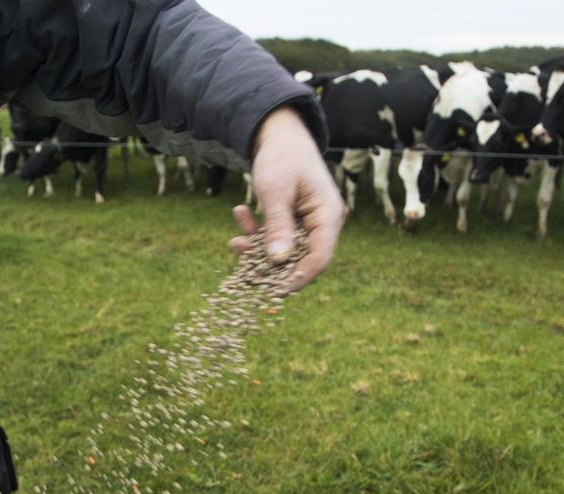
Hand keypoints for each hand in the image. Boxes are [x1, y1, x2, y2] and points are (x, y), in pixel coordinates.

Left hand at [231, 106, 344, 293]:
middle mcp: (322, 222)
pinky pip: (276, 237)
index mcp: (328, 215)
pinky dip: (257, 233)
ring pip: (285, 250)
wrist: (277, 132)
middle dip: (270, 266)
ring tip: (235, 242)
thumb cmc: (281, 156)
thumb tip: (278, 261)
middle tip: (243, 270)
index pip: (320, 258)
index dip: (298, 278)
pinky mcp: (292, 220)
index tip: (273, 290)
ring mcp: (307, 222)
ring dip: (258, 249)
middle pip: (301, 259)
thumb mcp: (275, 191)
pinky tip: (240, 214)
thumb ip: (278, 226)